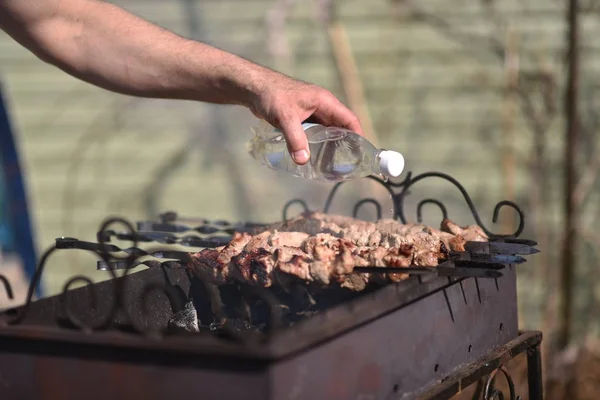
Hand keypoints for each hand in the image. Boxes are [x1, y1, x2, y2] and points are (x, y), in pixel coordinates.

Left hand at [247, 74, 362, 164]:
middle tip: (344, 165)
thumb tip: (303, 160)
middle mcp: (322, 106)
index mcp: (325, 102)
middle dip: (344, 145)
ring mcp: (312, 112)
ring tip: (331, 164)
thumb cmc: (272, 95)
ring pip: (328, 131)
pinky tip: (313, 156)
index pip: (349, 119)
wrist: (254, 88)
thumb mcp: (285, 117)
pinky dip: (317, 143)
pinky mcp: (302, 117)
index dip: (357, 136)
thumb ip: (295, 139)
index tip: (359, 154)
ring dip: (330, 145)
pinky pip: (316, 132)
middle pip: (341, 127)